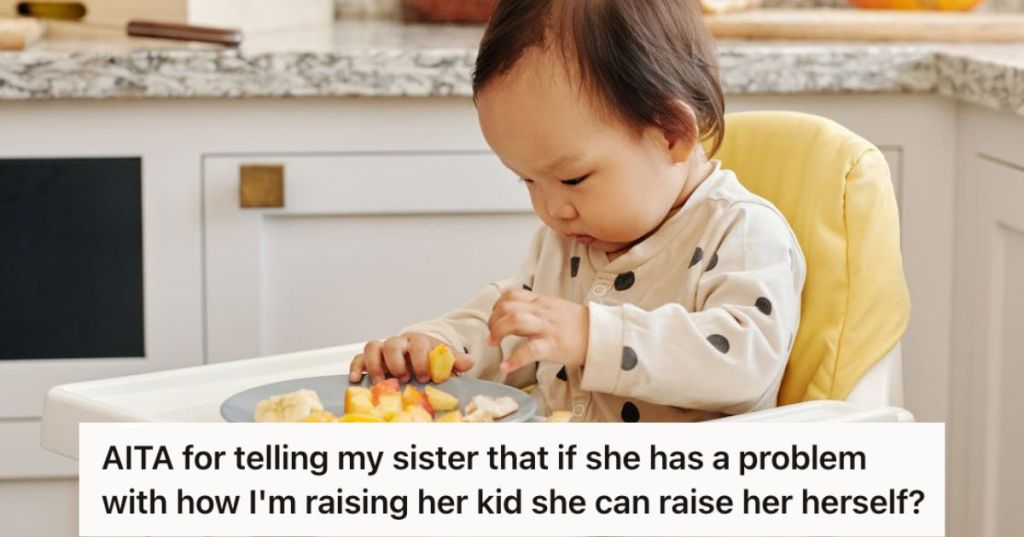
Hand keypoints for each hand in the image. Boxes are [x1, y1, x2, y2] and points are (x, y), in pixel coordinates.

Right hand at [348, 333, 473, 383]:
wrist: (419, 355)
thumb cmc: (431, 359)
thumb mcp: (445, 359)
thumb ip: (454, 361)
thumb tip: (469, 362)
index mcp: (419, 341)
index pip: (417, 344)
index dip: (420, 360)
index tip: (426, 377)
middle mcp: (399, 343)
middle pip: (392, 344)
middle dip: (397, 363)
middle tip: (404, 379)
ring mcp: (383, 349)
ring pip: (373, 347)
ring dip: (375, 365)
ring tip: (380, 382)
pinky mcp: (371, 358)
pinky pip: (359, 357)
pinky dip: (356, 367)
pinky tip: (356, 379)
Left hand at [487, 289, 588, 372]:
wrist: (602, 336)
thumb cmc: (578, 325)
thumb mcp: (555, 309)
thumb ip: (534, 310)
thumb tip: (513, 317)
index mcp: (542, 301)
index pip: (511, 295)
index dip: (497, 307)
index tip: (494, 320)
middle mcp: (542, 311)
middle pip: (508, 306)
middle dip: (493, 320)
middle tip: (492, 335)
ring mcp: (547, 327)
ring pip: (515, 321)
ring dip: (498, 332)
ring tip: (494, 344)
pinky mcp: (553, 345)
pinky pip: (529, 350)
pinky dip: (514, 360)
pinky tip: (506, 366)